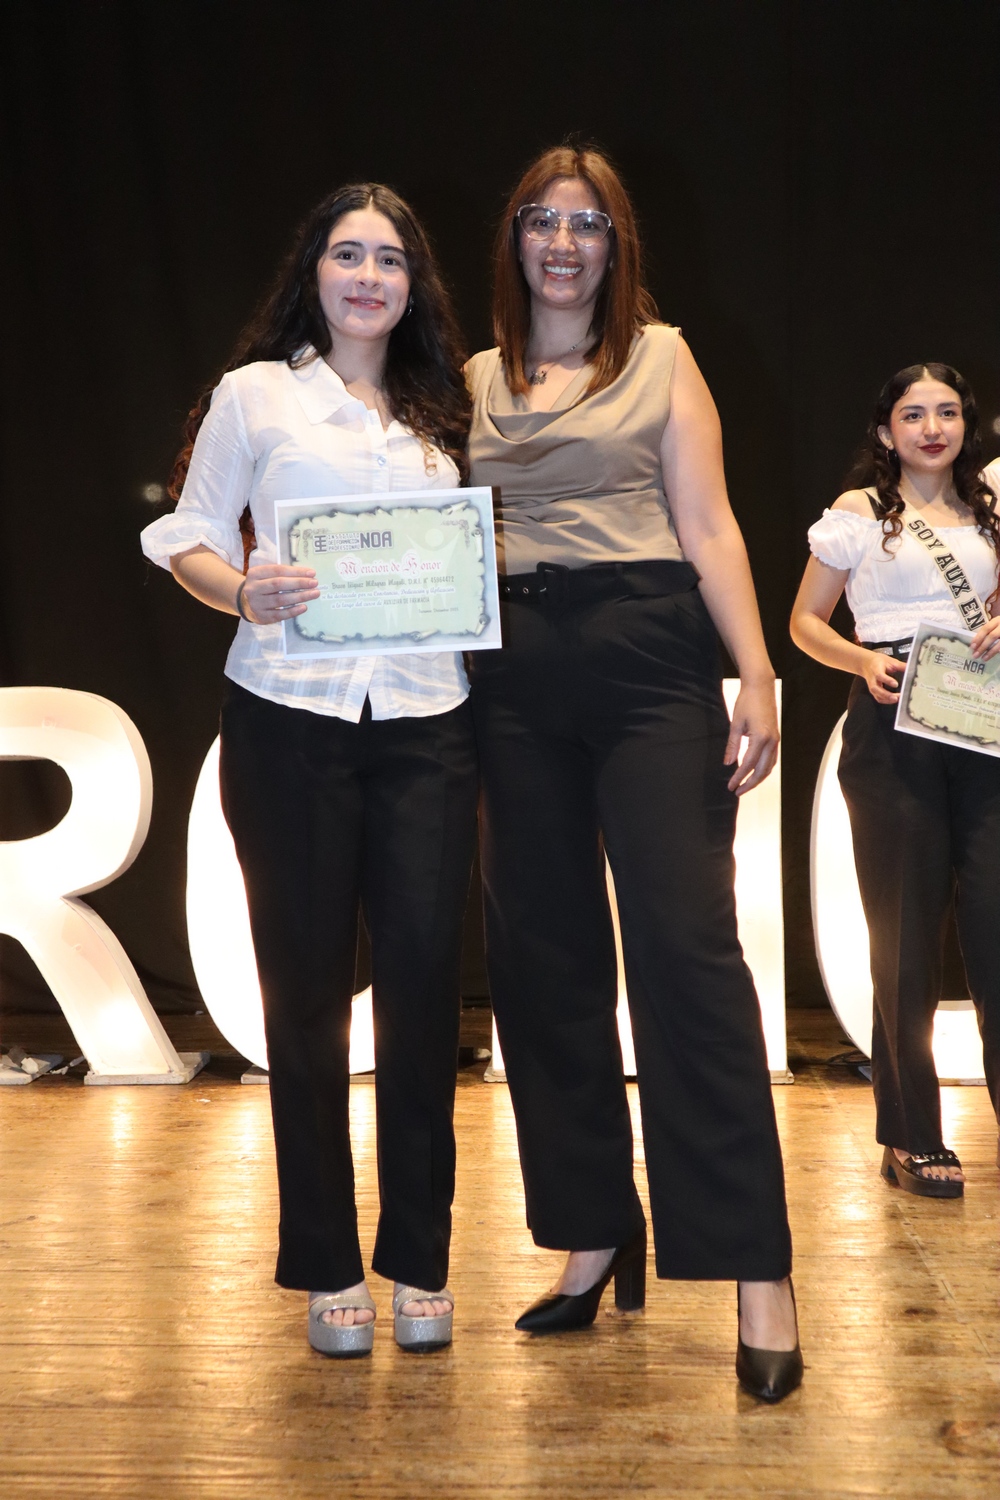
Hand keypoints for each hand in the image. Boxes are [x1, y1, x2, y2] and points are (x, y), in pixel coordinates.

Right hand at [238, 564, 318, 624]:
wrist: (245, 603)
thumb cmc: (262, 586)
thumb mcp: (266, 576)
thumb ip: (282, 574)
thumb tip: (307, 575)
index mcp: (255, 574)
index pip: (277, 570)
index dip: (295, 571)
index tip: (312, 573)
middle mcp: (253, 588)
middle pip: (278, 584)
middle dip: (299, 583)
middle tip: (315, 583)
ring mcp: (256, 604)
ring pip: (280, 600)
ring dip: (300, 596)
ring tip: (314, 594)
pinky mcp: (261, 617)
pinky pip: (279, 615)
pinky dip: (293, 611)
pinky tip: (304, 607)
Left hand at [724, 680, 778, 794]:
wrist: (761, 687)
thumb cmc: (746, 703)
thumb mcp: (735, 724)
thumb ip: (732, 746)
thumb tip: (727, 763)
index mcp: (760, 739)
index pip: (748, 765)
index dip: (738, 777)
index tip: (730, 786)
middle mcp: (771, 742)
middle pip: (761, 771)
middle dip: (749, 784)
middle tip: (737, 791)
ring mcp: (776, 740)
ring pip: (769, 767)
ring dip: (758, 779)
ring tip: (745, 785)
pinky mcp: (776, 738)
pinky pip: (772, 760)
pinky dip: (764, 769)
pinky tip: (755, 772)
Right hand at [860, 651, 904, 703]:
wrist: (866, 663)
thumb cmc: (878, 662)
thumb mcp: (890, 660)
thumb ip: (901, 666)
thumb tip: (912, 668)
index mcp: (876, 669)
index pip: (879, 676)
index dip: (887, 680)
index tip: (896, 684)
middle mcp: (872, 679)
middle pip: (876, 689)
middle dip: (886, 694)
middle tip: (896, 697)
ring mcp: (872, 686)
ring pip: (876, 695)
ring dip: (887, 699)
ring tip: (897, 699)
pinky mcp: (874, 691)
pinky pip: (878, 698)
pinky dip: (886, 701)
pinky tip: (894, 700)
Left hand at [971, 616, 999, 661]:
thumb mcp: (996, 625)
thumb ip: (989, 631)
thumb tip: (975, 644)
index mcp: (997, 621)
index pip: (986, 628)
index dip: (978, 637)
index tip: (972, 647)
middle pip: (992, 636)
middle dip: (983, 646)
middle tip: (975, 655)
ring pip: (999, 643)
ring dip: (991, 651)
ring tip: (984, 658)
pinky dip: (999, 650)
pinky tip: (996, 654)